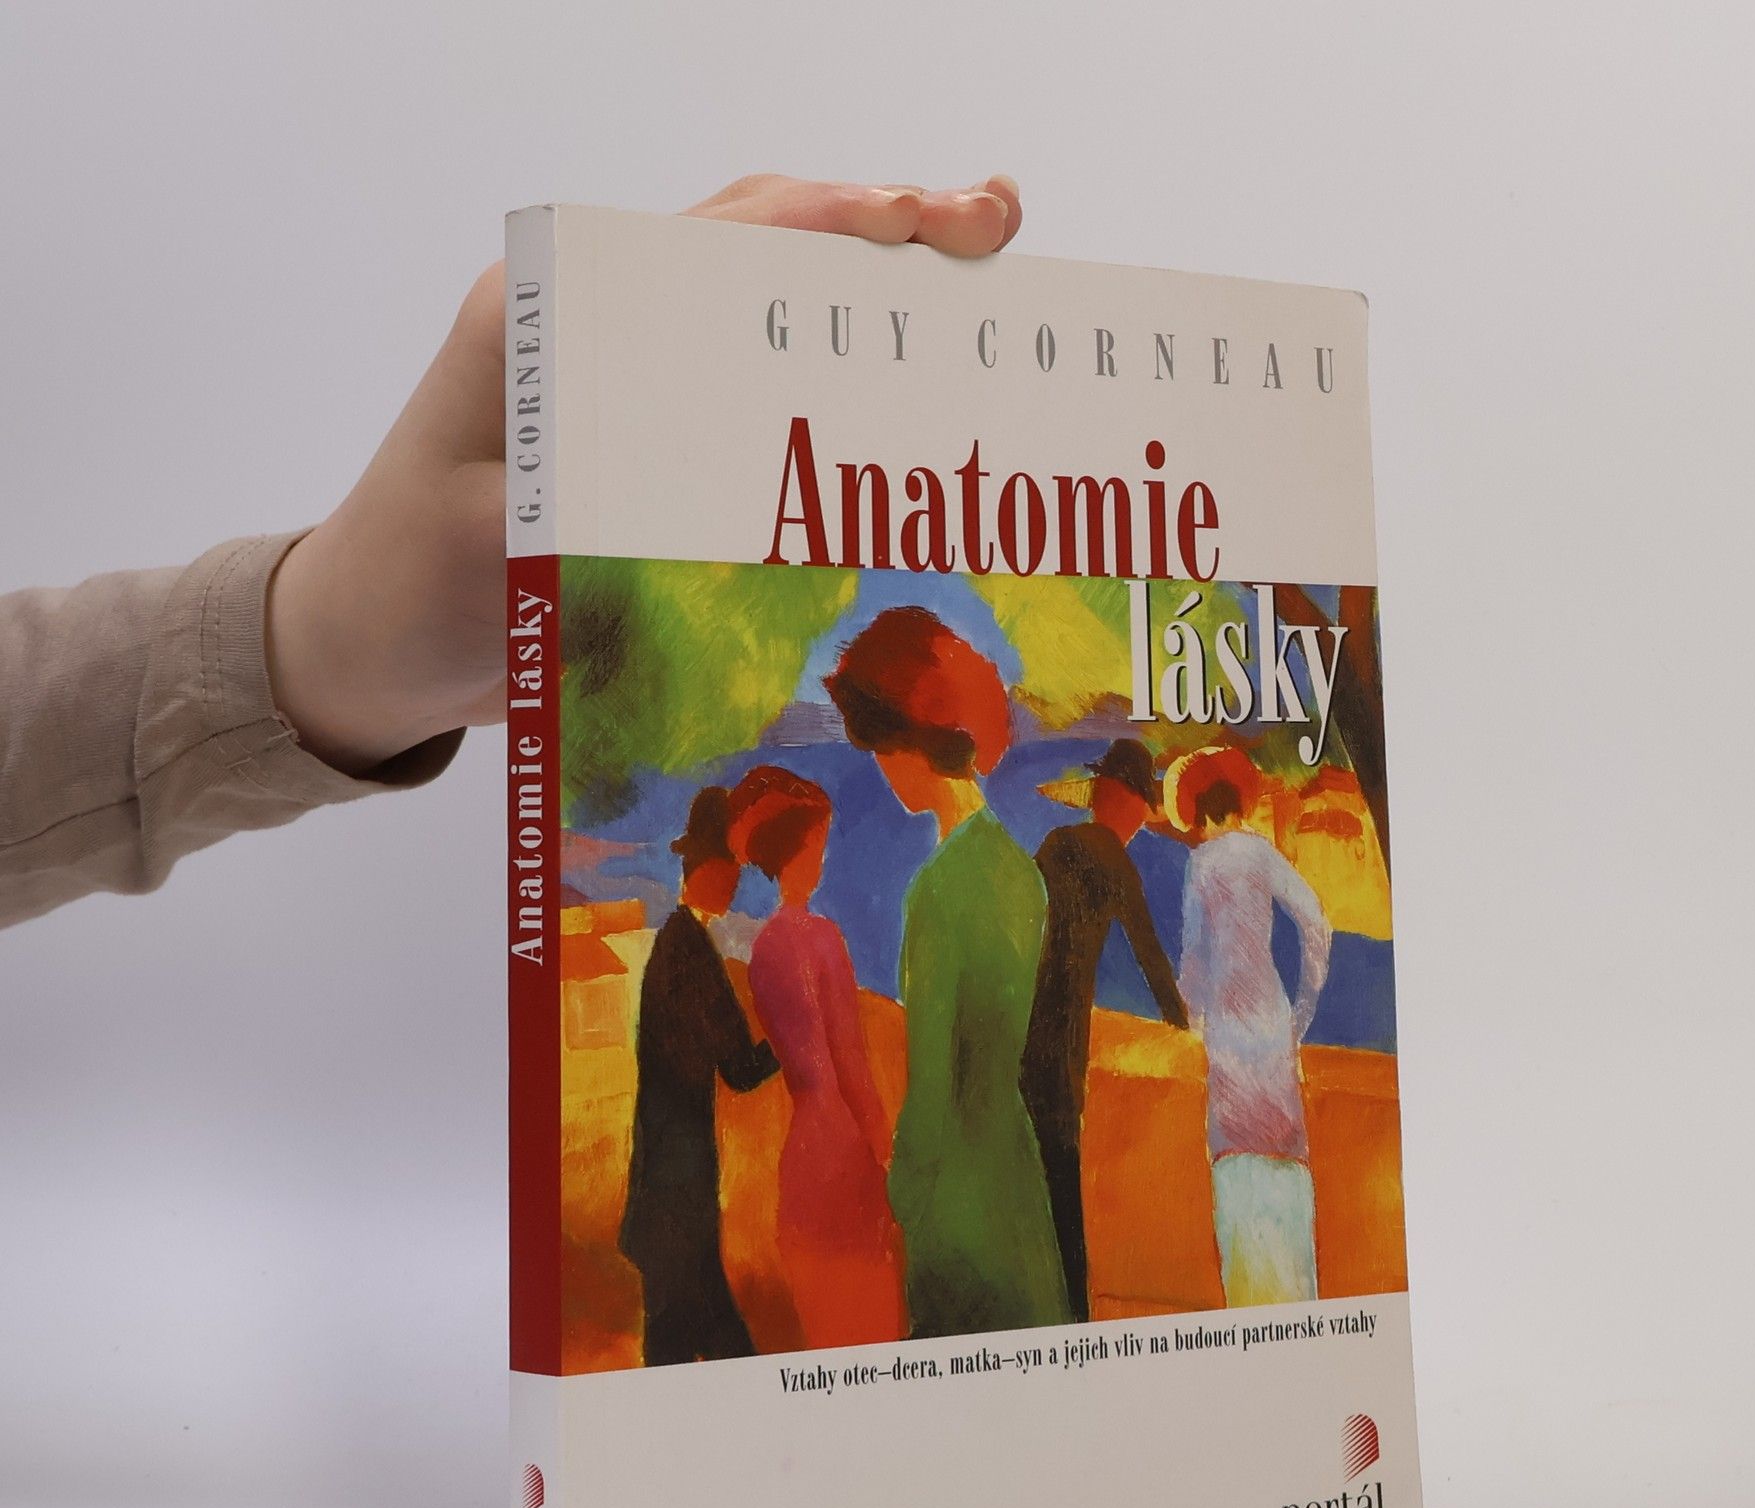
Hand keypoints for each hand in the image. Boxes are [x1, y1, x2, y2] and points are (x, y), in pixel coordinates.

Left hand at [266, 174, 1023, 773]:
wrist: (367, 650)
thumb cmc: (410, 591)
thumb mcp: (492, 543)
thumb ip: (587, 500)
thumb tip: (723, 479)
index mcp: (554, 317)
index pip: (712, 236)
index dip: (829, 220)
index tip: (924, 226)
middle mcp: (602, 329)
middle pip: (762, 249)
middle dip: (885, 231)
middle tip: (998, 231)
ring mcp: (633, 386)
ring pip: (774, 314)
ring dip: (877, 303)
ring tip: (989, 297)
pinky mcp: (653, 449)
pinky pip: (762, 398)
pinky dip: (842, 387)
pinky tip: (912, 406)